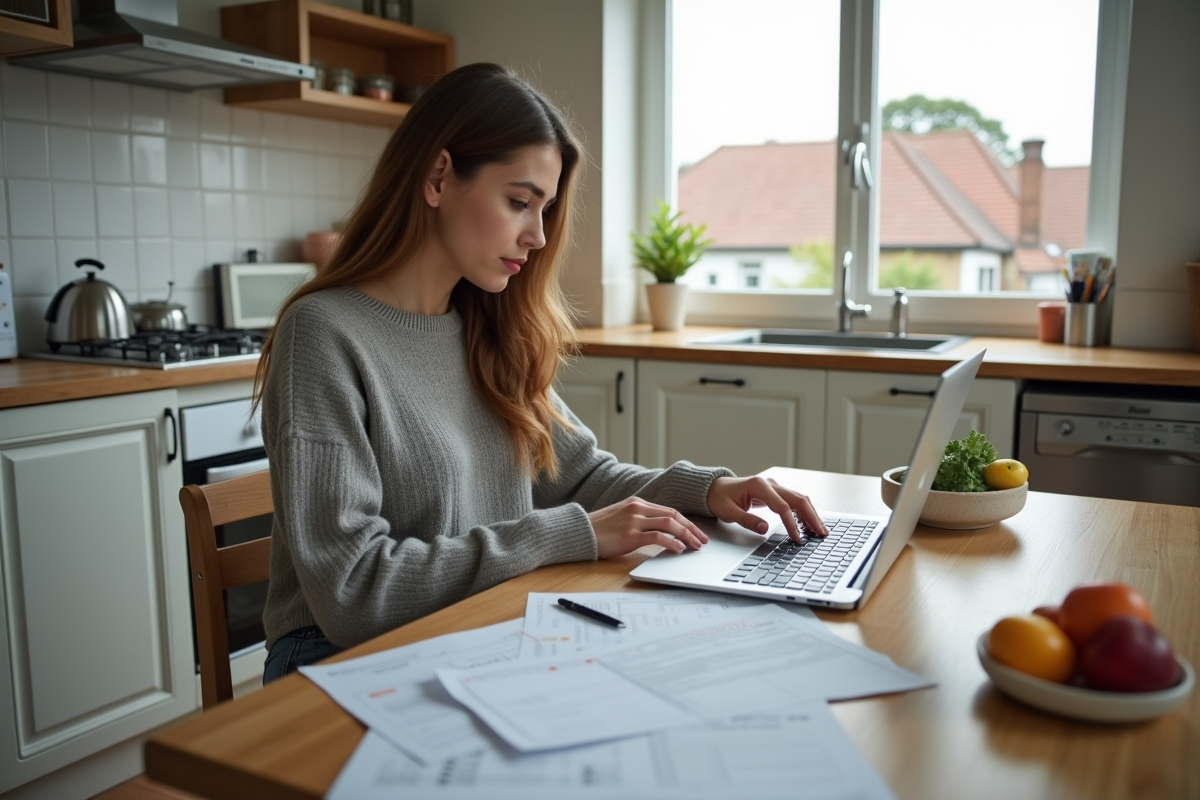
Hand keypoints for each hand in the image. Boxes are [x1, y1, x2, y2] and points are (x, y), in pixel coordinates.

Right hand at [588, 497, 708, 558]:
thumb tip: (660, 532)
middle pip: (674, 515)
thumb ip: (640, 520)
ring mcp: (634, 521)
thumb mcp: (622, 518)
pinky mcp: (630, 535)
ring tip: (695, 546)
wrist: (579, 532)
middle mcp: (638, 509)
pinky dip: (671, 542)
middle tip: (702, 540)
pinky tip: (679, 549)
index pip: (669, 511)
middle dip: (691, 528)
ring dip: (686, 535)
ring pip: (669, 524)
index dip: (686, 522)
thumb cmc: (599, 529)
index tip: (696, 532)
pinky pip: (657, 536)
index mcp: (637, 503)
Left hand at [706, 476, 827, 540]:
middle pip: (797, 499)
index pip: (782, 506)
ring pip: (799, 499)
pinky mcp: (775, 492)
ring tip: (820, 530)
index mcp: (759, 485)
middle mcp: (770, 483)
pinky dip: (803, 512)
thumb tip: (765, 528)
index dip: (791, 523)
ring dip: (811, 514)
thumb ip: (747, 520)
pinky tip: (809, 524)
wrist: (714, 488)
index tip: (797, 538)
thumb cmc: (719, 498)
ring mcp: (774, 487)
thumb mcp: (728, 512)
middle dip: (811, 516)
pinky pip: (793, 501)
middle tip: (822, 533)